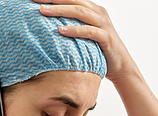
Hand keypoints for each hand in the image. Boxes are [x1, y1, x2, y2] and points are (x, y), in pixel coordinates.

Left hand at [36, 0, 157, 115]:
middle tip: (35, 0)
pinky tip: (61, 30)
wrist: (122, 67)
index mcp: (93, 10)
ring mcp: (103, 24)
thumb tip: (51, 28)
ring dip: (60, 10)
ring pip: (80, 12)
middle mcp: (99, 13)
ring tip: (43, 11)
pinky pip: (88, 31)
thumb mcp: (85, 36)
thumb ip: (73, 27)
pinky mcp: (106, 38)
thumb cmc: (100, 52)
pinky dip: (74, 30)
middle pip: (74, 1)